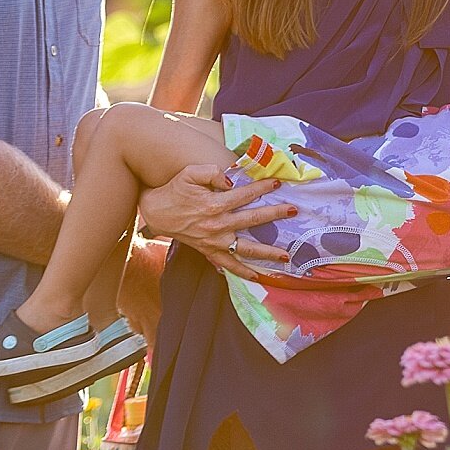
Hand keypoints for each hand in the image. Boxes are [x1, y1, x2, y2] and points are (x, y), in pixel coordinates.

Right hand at [136, 163, 291, 282]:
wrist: (155, 212)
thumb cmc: (174, 190)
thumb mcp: (189, 174)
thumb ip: (211, 172)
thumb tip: (231, 179)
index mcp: (214, 205)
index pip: (245, 195)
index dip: (262, 188)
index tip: (278, 183)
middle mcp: (217, 226)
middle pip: (253, 220)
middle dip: (276, 214)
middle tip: (294, 210)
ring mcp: (214, 242)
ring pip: (246, 249)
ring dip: (267, 252)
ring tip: (286, 256)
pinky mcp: (208, 251)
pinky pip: (229, 265)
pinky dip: (243, 272)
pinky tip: (259, 276)